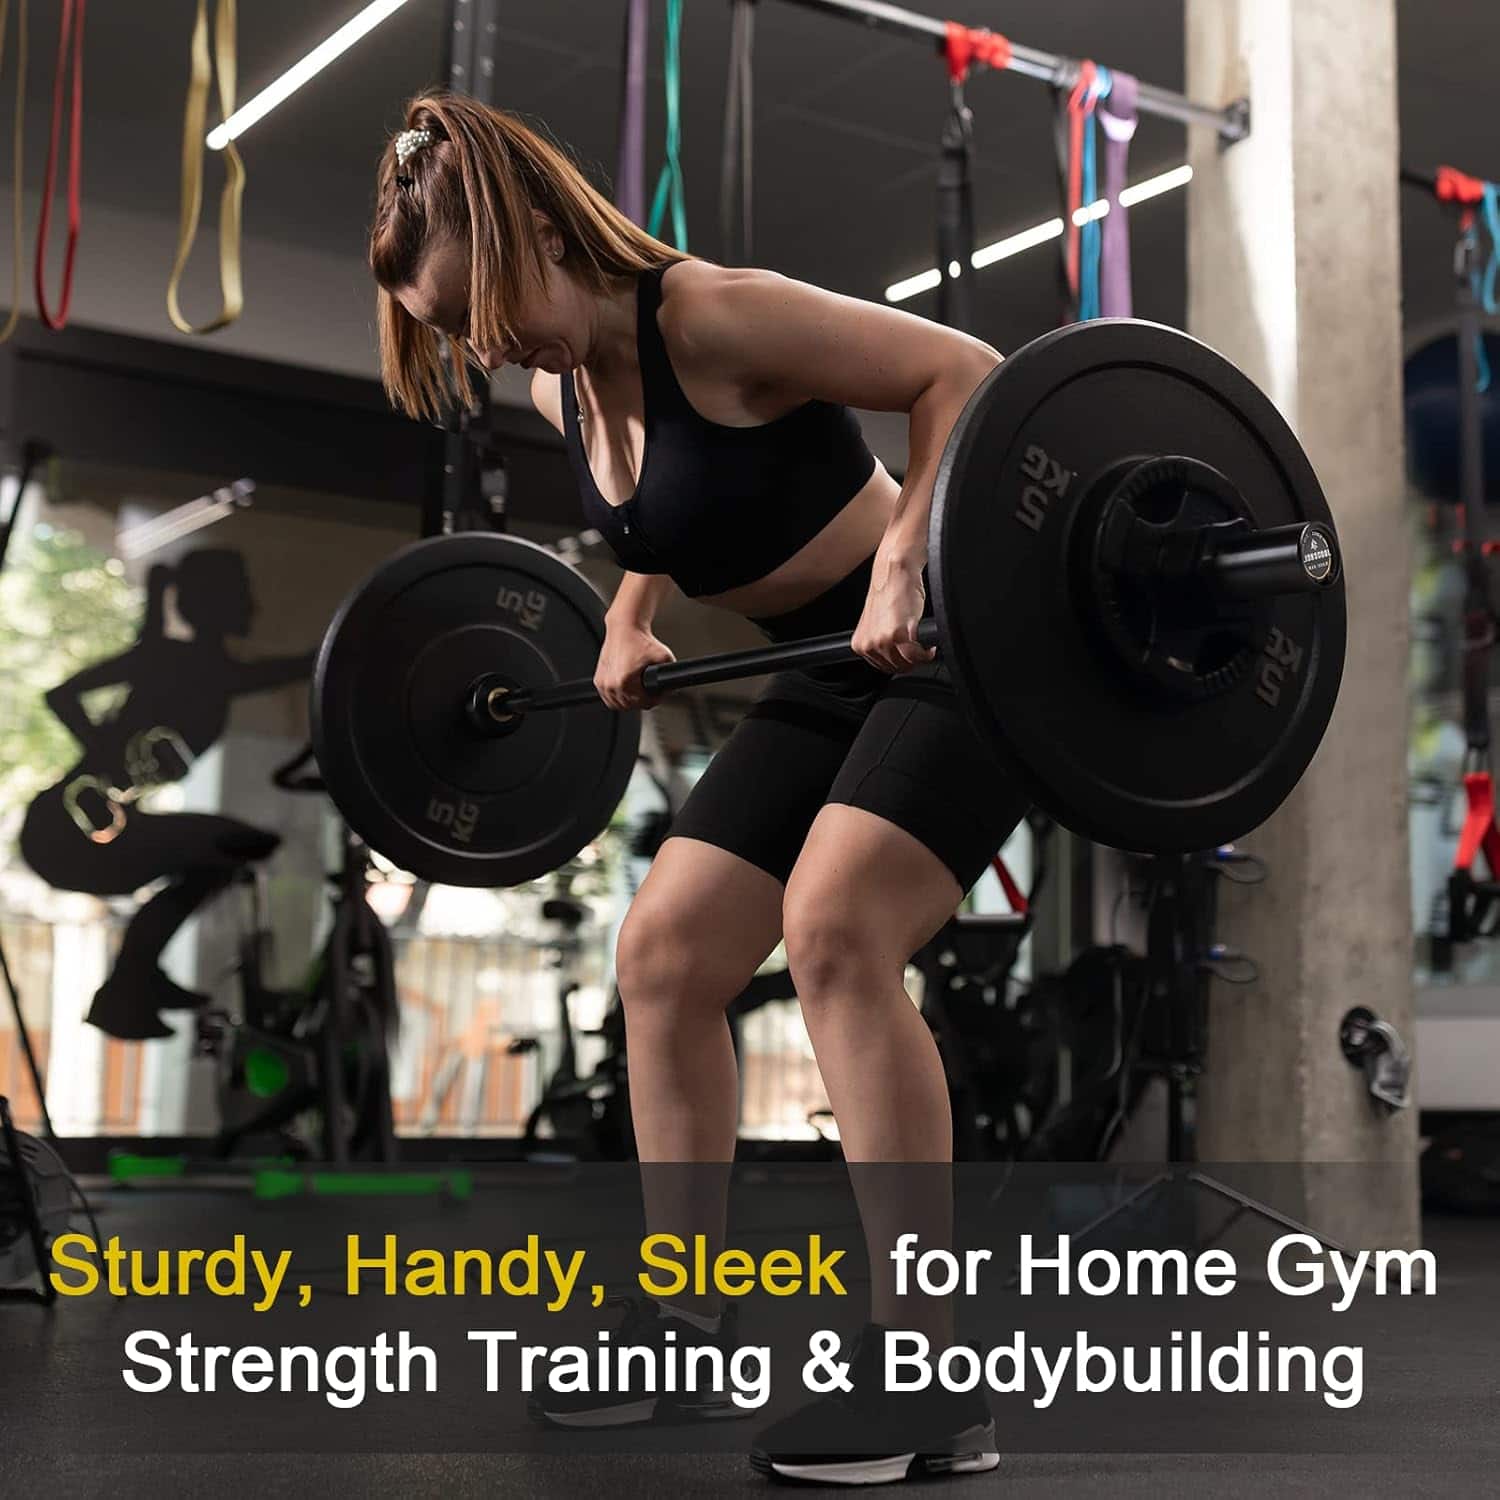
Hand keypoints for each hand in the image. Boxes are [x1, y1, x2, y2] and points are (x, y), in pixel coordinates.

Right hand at [595, 622, 675, 709]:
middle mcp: (611, 684)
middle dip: (643, 700)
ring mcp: (603, 683)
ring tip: (639, 692)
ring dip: (629, 701)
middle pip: (631, 706)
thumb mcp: (665, 657)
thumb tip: (672, 689)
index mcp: (625, 682)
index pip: (644, 703)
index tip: (658, 694)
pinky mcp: (598, 680)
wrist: (625, 628)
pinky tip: (626, 690)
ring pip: (618, 705)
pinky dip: (617, 696)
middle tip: (650, 692)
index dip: (655, 699)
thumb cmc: (640, 640)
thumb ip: (673, 675)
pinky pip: (608, 698)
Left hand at [851, 552, 936, 673]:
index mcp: (859, 643)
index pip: (882, 667)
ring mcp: (882, 641)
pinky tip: (928, 648)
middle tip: (920, 654)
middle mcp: (868, 644)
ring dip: (919, 659)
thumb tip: (894, 656)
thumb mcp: (877, 624)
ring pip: (906, 664)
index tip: (909, 659)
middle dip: (911, 663)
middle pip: (895, 668)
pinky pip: (916, 655)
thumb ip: (880, 643)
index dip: (899, 664)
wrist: (894, 573)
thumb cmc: (889, 592)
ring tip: (924, 650)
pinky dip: (925, 654)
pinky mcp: (898, 634)